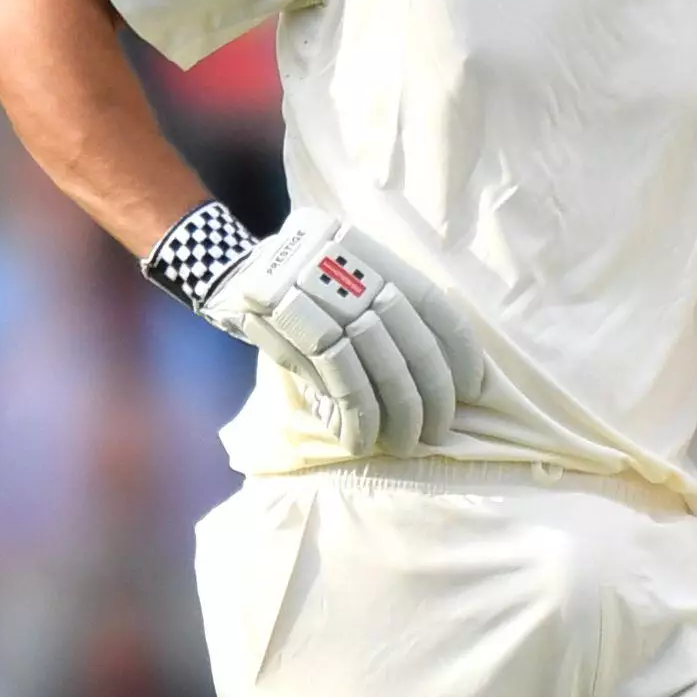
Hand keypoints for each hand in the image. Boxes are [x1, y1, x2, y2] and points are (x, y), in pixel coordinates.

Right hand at [200, 209, 484, 454]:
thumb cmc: (299, 292)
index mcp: (368, 252)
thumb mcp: (344, 286)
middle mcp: (344, 265)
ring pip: (375, 360)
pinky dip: (357, 416)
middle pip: (406, 335)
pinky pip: (338, 380)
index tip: (472, 387)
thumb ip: (384, 315)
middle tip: (439, 429)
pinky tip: (362, 441)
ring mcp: (312, 292)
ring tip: (406, 443)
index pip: (429, 300)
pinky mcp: (287, 326)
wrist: (224, 276)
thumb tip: (440, 379)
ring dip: (397, 411)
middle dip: (430, 390)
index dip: (457, 347)